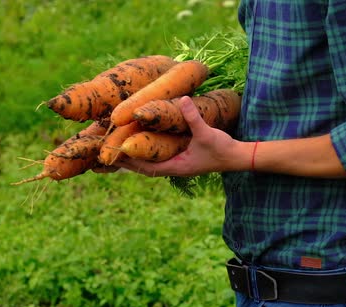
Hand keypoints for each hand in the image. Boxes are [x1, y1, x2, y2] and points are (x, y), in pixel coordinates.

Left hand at [114, 96, 249, 176]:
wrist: (238, 157)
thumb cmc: (223, 149)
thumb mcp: (207, 133)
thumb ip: (194, 117)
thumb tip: (182, 99)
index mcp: (177, 167)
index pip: (146, 167)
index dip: (129, 161)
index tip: (113, 152)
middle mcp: (175, 168)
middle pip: (144, 168)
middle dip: (127, 161)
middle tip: (107, 151)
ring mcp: (179, 164)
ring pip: (151, 163)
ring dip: (136, 157)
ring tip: (119, 147)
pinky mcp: (183, 159)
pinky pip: (160, 157)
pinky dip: (148, 153)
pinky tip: (142, 143)